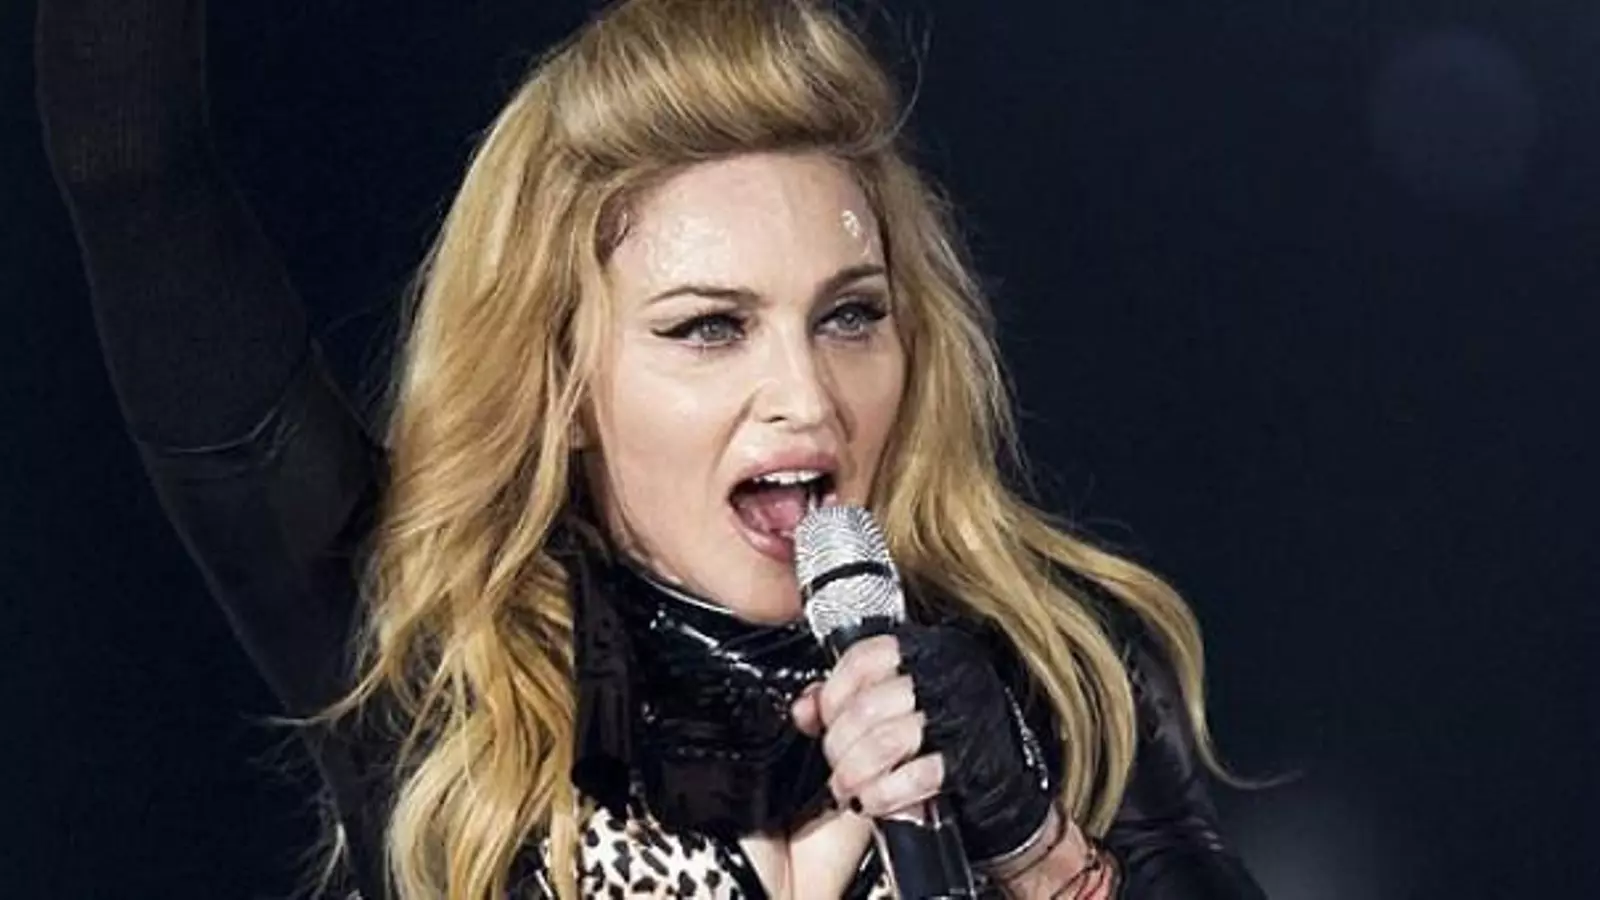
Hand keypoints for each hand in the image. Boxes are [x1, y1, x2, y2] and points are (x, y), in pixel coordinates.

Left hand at [791, 626, 1054, 863]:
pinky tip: (872, 802)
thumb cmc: (948, 744)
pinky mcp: (974, 763)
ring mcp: (965, 719)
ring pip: (886, 741)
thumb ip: (850, 699)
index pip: (867, 657)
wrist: (1006, 794)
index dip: (834, 691)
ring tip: (847, 786)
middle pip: (868, 704)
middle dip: (838, 742)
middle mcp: (951, 677)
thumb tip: (805, 708)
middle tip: (834, 761)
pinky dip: (883, 795)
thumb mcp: (899, 707)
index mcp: (931, 652)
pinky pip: (915, 777)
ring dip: (854, 772)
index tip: (823, 717)